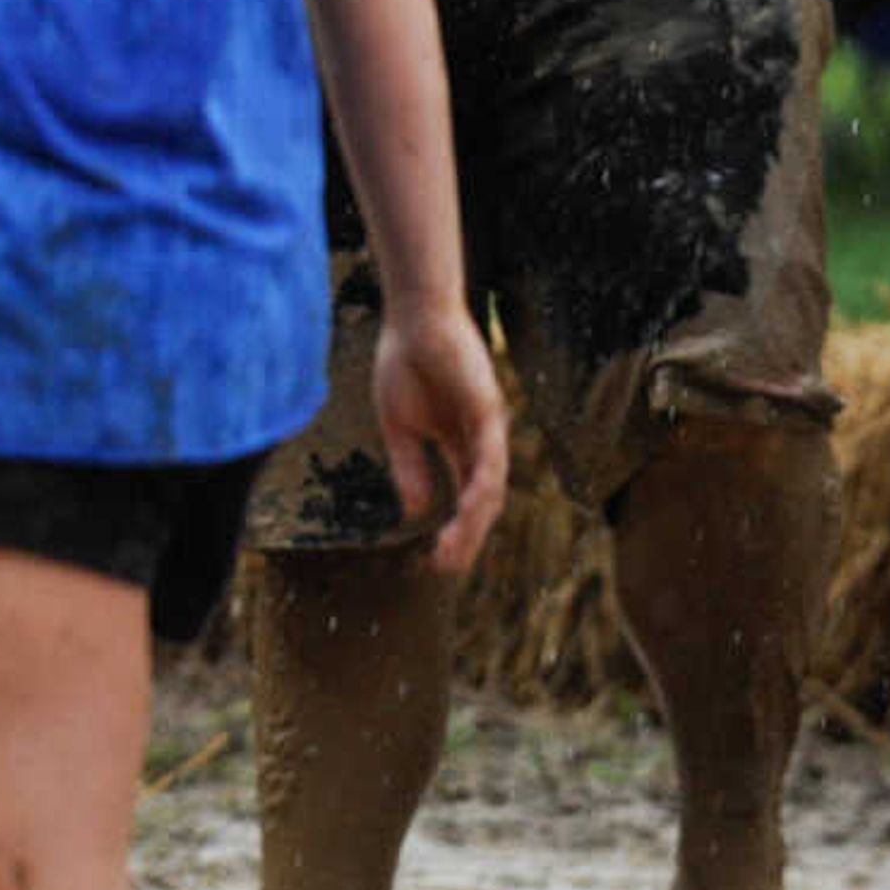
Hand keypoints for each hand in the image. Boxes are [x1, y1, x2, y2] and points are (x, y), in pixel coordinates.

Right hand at [371, 301, 505, 577]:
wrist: (412, 320)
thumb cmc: (405, 364)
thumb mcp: (399, 427)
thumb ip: (410, 467)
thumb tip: (414, 512)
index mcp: (459, 444)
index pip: (465, 498)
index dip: (455, 530)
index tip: (436, 562)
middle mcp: (481, 442)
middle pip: (481, 501)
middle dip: (467, 537)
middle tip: (446, 568)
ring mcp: (488, 428)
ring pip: (489, 487)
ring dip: (474, 522)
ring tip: (454, 550)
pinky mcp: (489, 411)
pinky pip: (490, 457)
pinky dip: (481, 486)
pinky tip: (468, 509)